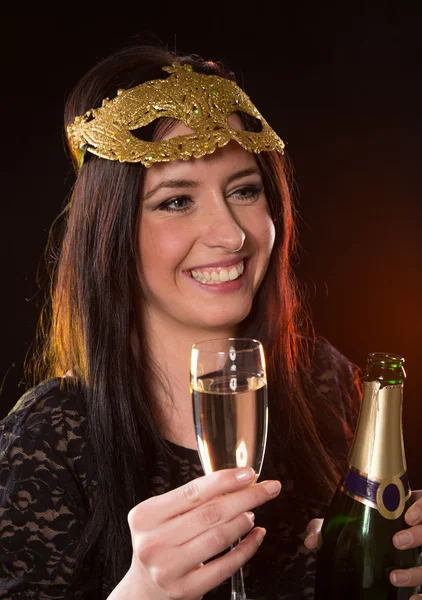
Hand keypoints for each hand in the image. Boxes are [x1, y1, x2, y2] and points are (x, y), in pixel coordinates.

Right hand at [107, 467, 280, 599]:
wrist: (144, 588)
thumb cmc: (160, 542)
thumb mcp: (163, 516)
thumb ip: (191, 499)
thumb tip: (236, 482)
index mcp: (146, 515)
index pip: (193, 492)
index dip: (225, 481)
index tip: (250, 474)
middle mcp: (154, 541)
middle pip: (210, 513)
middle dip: (246, 497)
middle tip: (268, 488)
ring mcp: (168, 568)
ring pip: (218, 538)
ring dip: (243, 522)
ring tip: (253, 512)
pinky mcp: (185, 590)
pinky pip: (224, 567)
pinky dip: (246, 549)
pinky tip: (256, 536)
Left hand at [303, 492, 421, 596]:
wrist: (363, 557)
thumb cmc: (356, 532)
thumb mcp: (340, 527)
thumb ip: (324, 529)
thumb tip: (310, 541)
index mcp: (405, 510)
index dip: (421, 508)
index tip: (407, 516)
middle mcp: (419, 530)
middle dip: (419, 536)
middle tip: (397, 540)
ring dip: (417, 571)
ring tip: (394, 577)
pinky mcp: (421, 575)